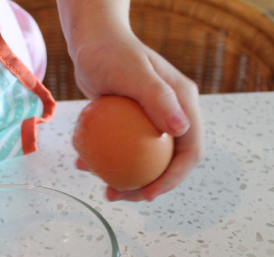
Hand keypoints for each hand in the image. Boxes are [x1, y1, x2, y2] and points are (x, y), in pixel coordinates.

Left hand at [72, 31, 204, 201]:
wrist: (91, 43)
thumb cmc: (112, 53)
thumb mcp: (134, 74)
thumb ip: (158, 99)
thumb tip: (182, 130)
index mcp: (184, 105)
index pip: (190, 151)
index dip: (174, 178)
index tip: (148, 194)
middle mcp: (172, 115)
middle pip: (168, 163)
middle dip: (148, 186)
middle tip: (118, 195)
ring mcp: (151, 121)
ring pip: (144, 160)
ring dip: (125, 179)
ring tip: (103, 189)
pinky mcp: (129, 124)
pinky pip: (122, 150)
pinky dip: (106, 161)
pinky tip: (84, 166)